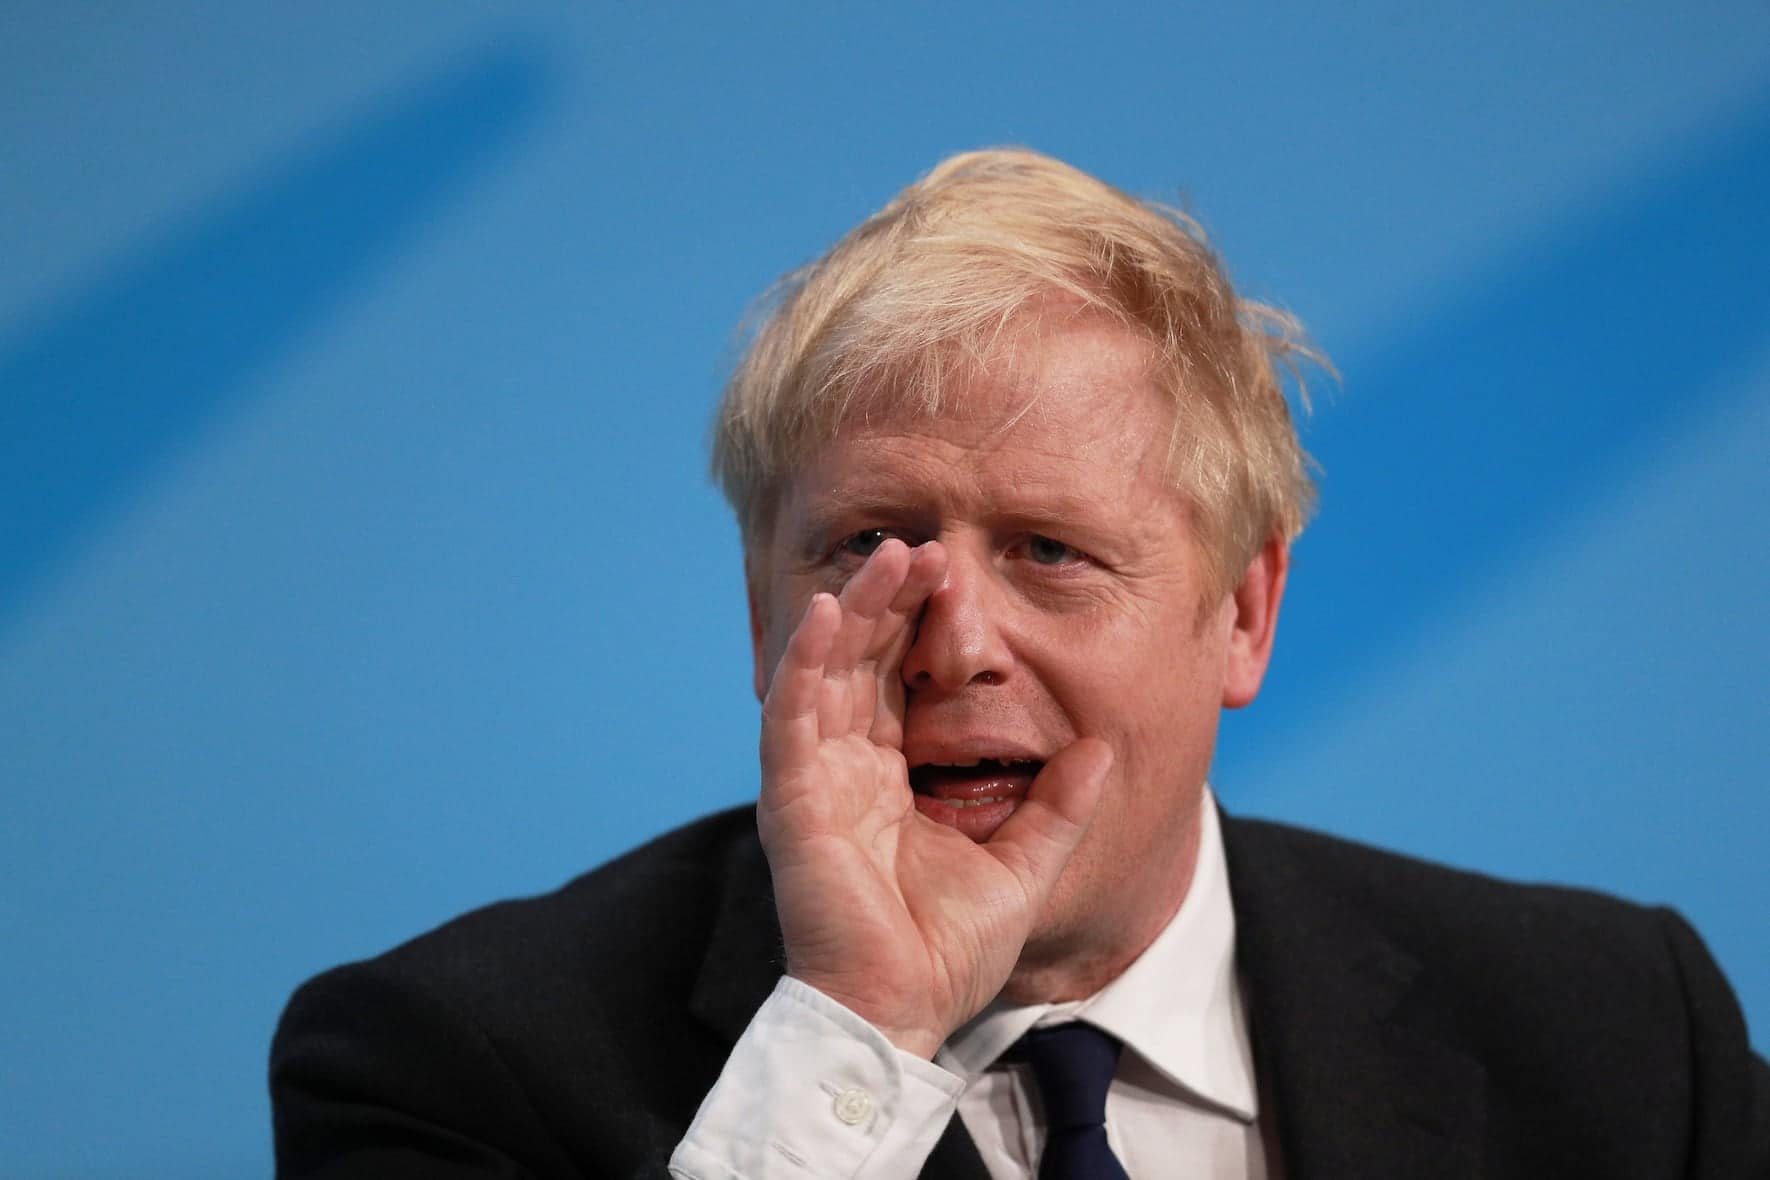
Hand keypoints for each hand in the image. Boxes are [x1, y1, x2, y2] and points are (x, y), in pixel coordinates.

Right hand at [756, 539, 1111, 1057]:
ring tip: (888, 556)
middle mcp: (845, 768)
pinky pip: (791, 716)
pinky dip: (806, 662)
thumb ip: (1060, 806)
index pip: (898, 681)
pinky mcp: (791, 799)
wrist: (902, 1011)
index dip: (920, 627)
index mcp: (889, 778)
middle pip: (862, 662)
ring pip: (826, 673)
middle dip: (889, 601)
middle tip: (923, 547)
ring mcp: (813, 780)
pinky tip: (829, 613)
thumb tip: (1105, 749)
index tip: (953, 576)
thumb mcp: (1023, 864)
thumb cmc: (947, 951)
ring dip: (854, 611)